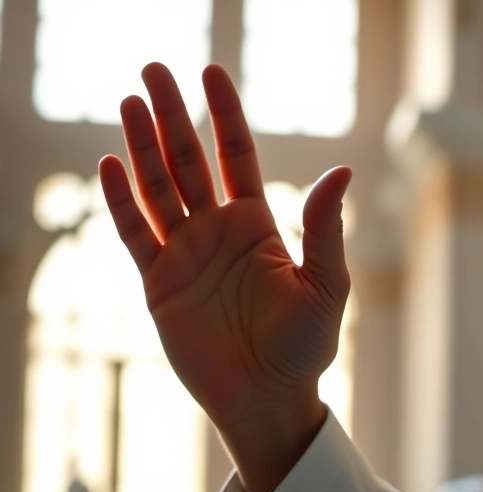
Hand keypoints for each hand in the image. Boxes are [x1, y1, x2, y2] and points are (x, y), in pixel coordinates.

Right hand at [99, 63, 350, 491]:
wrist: (268, 398)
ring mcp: (184, 254)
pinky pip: (134, 233)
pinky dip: (120, 201)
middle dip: (173, 115)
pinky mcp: (158, 282)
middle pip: (187, 160)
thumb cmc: (305, 346)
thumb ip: (324, 227)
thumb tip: (341, 170)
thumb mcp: (326, 284)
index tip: (212, 73)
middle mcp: (217, 231)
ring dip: (142, 146)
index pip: (235, 155)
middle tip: (153, 69)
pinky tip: (109, 165)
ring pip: (157, 188)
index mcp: (256, 224)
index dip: (225, 114)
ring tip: (130, 102)